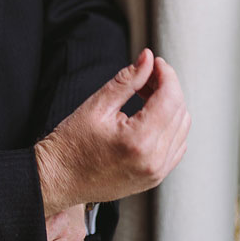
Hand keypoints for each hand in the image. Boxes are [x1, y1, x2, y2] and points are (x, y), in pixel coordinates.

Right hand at [34, 49, 189, 214]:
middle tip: (146, 77)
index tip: (154, 63)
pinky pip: (176, 147)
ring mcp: (156, 172)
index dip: (165, 74)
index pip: (170, 98)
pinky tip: (150, 119)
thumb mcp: (96, 106)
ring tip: (146, 97)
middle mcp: (153, 160)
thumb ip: (127, 80)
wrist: (57, 181)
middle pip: (179, 111)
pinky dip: (170, 128)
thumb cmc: (69, 147)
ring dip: (170, 107)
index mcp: (138, 141)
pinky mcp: (154, 178)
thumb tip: (147, 58)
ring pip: (182, 128)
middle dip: (168, 87)